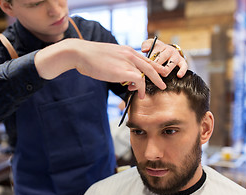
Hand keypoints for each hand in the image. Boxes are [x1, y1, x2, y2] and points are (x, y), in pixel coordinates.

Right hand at [35, 39, 167, 97]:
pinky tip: (140, 94)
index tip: (159, 70)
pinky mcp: (124, 70)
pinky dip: (141, 88)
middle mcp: (129, 54)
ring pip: (146, 73)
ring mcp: (127, 61)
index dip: (153, 65)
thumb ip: (116, 62)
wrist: (81, 53)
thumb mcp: (106, 57)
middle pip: (150, 65)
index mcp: (126, 50)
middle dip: (159, 74)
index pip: (144, 58)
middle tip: (164, 82)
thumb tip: (117, 71)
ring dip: (148, 84)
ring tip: (145, 94)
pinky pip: (139, 80)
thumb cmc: (89, 57)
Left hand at [141, 38, 187, 77]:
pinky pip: (184, 66)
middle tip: (151, 72)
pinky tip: (179, 75)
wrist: (168, 50)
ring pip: (171, 64)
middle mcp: (170, 51)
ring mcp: (176, 56)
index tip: (145, 67)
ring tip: (161, 74)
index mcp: (161, 46)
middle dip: (156, 67)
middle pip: (162, 59)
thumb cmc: (157, 49)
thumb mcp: (150, 44)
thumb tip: (144, 50)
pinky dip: (182, 71)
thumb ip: (146, 45)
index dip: (149, 62)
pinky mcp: (182, 61)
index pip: (154, 54)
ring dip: (165, 70)